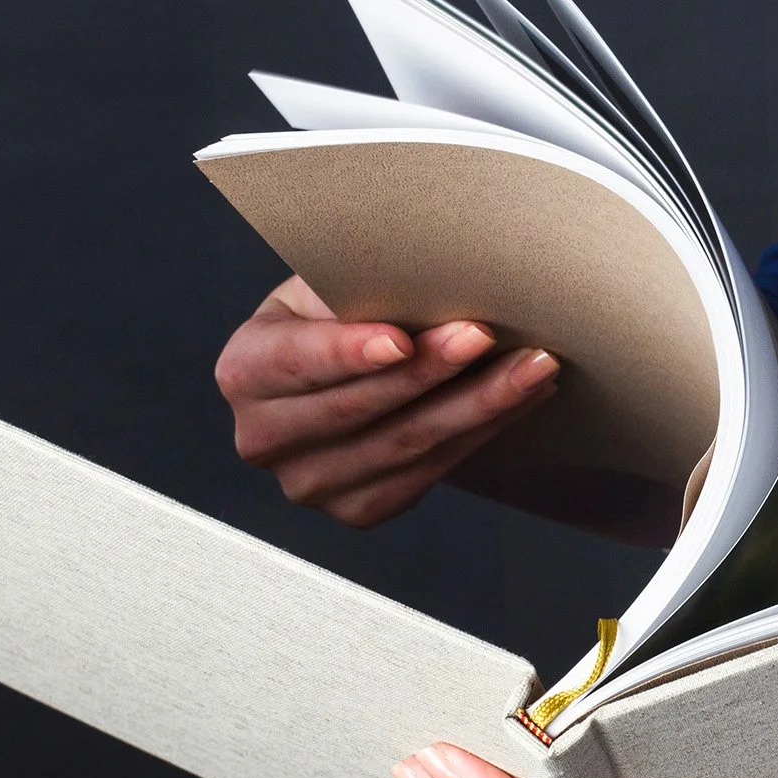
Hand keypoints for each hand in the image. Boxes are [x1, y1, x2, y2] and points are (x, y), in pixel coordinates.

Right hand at [214, 276, 558, 526]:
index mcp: (245, 371)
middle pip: (359, 408)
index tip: (401, 338)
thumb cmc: (338, 313)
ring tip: (531, 367)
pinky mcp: (359, 508)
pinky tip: (521, 399)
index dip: (349, 352)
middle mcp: (264, 437)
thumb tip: (426, 269)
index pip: (297, 361)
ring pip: (405, 445)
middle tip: (490, 335)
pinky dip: (482, 432)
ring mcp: (310, 482)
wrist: (343, 369)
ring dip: (480, 404)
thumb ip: (359, 282)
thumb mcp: (329, 284)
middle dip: (434, 371)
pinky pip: (429, 472)